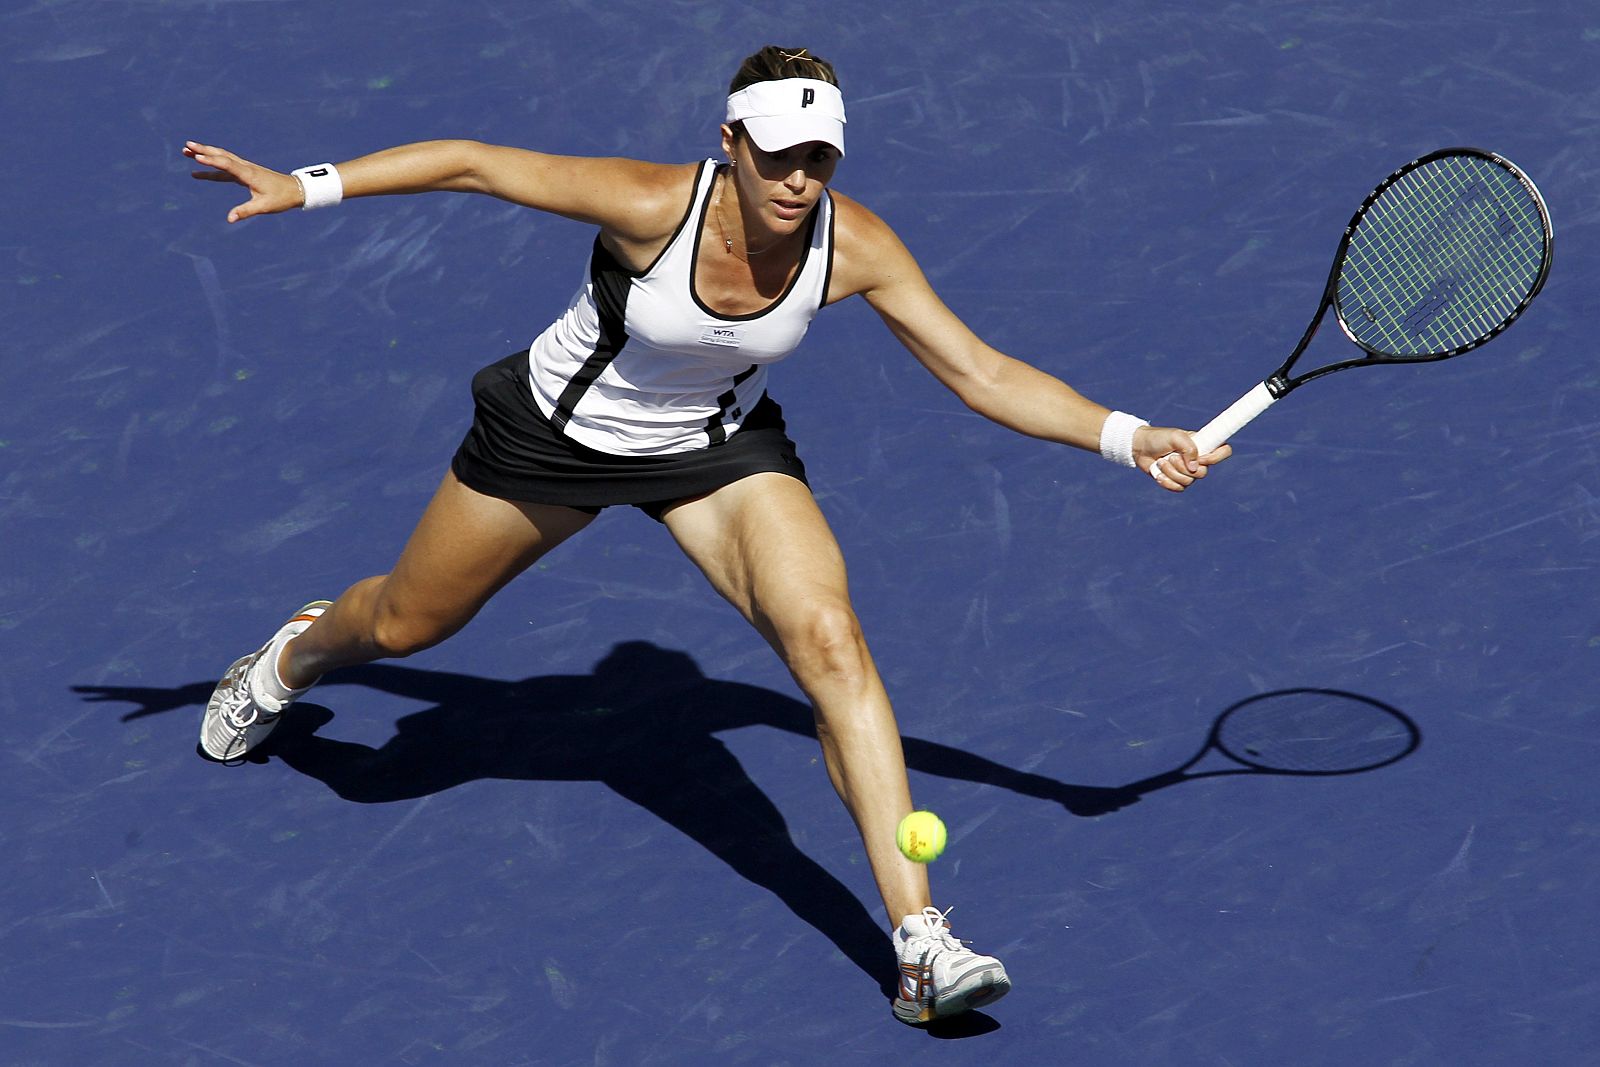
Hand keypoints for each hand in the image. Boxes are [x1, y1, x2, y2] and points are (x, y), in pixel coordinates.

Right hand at [183, 141, 302, 222]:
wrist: (295, 190)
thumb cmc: (281, 198)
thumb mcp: (263, 207)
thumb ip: (246, 211)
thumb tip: (229, 219)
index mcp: (249, 174)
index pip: (227, 164)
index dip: (211, 161)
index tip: (196, 158)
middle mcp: (245, 168)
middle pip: (221, 155)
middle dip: (203, 150)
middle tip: (186, 146)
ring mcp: (244, 169)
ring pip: (222, 158)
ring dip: (205, 154)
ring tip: (187, 151)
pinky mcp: (244, 173)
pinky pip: (224, 168)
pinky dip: (211, 167)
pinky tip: (198, 171)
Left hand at [1134, 426, 1230, 491]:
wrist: (1140, 448)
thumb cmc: (1159, 438)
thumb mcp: (1175, 437)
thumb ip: (1188, 448)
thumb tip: (1194, 468)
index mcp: (1203, 445)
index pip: (1224, 451)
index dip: (1215, 458)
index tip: (1200, 457)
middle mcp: (1198, 460)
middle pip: (1203, 473)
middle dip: (1183, 467)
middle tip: (1171, 457)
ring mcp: (1187, 472)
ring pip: (1188, 482)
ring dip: (1171, 472)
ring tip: (1161, 462)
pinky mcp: (1176, 481)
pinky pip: (1178, 488)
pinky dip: (1166, 481)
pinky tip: (1158, 474)